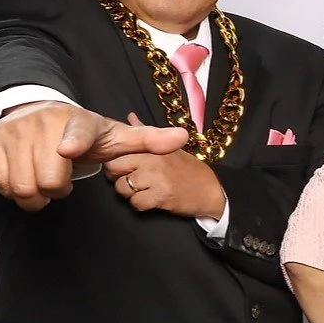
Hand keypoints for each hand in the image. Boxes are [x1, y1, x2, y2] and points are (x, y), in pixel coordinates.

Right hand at [0, 102, 187, 212]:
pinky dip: (14, 190)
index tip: (68, 149)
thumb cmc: (80, 131)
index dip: (74, 141)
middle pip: (49, 179)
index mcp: (79, 122)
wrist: (34, 109)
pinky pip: (1, 184)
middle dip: (57, 188)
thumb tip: (183, 137)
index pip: (78, 131)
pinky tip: (26, 176)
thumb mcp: (113, 135)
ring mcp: (17, 132)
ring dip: (36, 195)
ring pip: (24, 187)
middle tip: (63, 178)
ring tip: (46, 179)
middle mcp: (46, 122)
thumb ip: (146, 139)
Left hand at [104, 139, 225, 218]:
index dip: (118, 164)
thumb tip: (131, 116)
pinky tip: (151, 200)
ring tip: (144, 191)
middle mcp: (152, 158)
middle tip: (134, 182)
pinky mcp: (161, 195)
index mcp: (153, 146)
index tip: (127, 168)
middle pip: (114, 169)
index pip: (118, 153)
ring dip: (130, 194)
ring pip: (122, 188)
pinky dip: (140, 205)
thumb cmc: (187, 169)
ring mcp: (157, 177)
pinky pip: (136, 203)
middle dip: (119, 178)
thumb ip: (146, 133)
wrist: (209, 191)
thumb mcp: (168, 147)